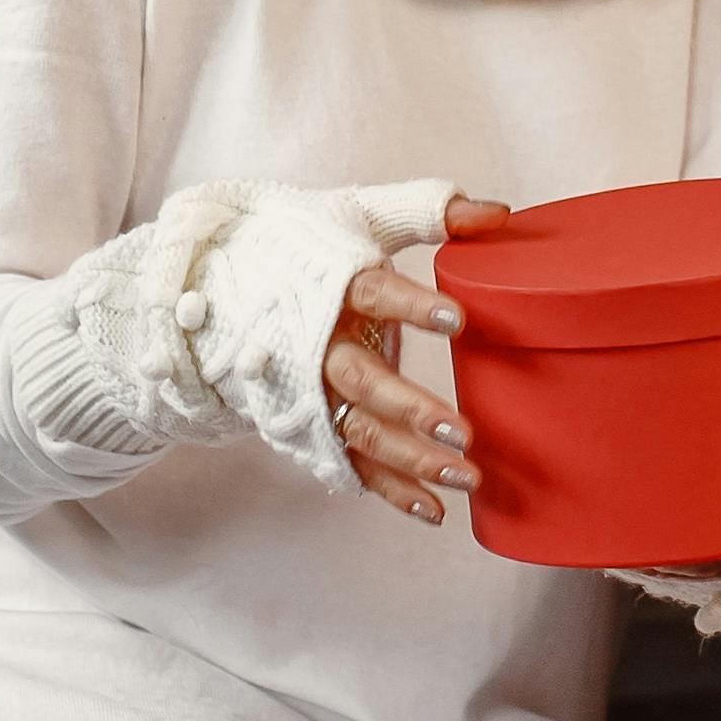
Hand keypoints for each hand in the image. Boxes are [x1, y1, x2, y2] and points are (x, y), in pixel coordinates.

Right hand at [324, 192, 508, 521]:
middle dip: (411, 409)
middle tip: (463, 432)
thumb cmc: (305, 250)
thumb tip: (498, 215)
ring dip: (410, 458)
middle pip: (361, 381)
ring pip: (358, 431)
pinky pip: (350, 463)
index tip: (457, 319)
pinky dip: (389, 490)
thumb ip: (428, 212)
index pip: (370, 294)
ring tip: (463, 475)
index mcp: (329, 286)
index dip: (410, 307)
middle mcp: (315, 345)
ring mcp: (310, 392)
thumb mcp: (360, 217)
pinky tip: (433, 509)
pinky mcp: (311, 424)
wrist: (222, 289)